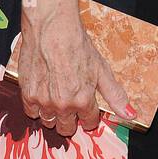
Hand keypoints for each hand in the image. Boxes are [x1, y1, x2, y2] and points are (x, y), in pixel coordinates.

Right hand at [17, 15, 131, 136]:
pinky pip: (32, 113)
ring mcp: (44, 102)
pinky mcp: (28, 95)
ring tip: (57, 97)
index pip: (89, 123)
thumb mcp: (102, 69)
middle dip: (71, 120)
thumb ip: (114, 95)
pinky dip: (37, 107)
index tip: (88, 109)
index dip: (89, 116)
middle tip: (71, 104)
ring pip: (49, 122)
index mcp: (84, 100)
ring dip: (54, 115)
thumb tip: (130, 114)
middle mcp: (63, 105)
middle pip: (66, 129)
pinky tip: (43, 94)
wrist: (52, 29)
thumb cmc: (77, 46)